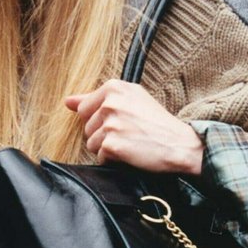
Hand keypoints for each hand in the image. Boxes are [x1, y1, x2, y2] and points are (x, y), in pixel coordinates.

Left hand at [65, 79, 202, 173]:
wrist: (179, 143)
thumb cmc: (157, 122)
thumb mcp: (131, 99)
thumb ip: (96, 98)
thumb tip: (67, 101)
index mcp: (113, 87)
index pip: (84, 108)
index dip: (100, 119)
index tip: (121, 121)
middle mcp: (110, 102)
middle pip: (86, 127)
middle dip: (103, 134)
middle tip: (129, 133)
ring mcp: (110, 123)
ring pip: (91, 143)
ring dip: (108, 148)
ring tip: (130, 142)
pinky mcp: (112, 144)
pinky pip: (100, 156)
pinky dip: (113, 159)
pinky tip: (130, 152)